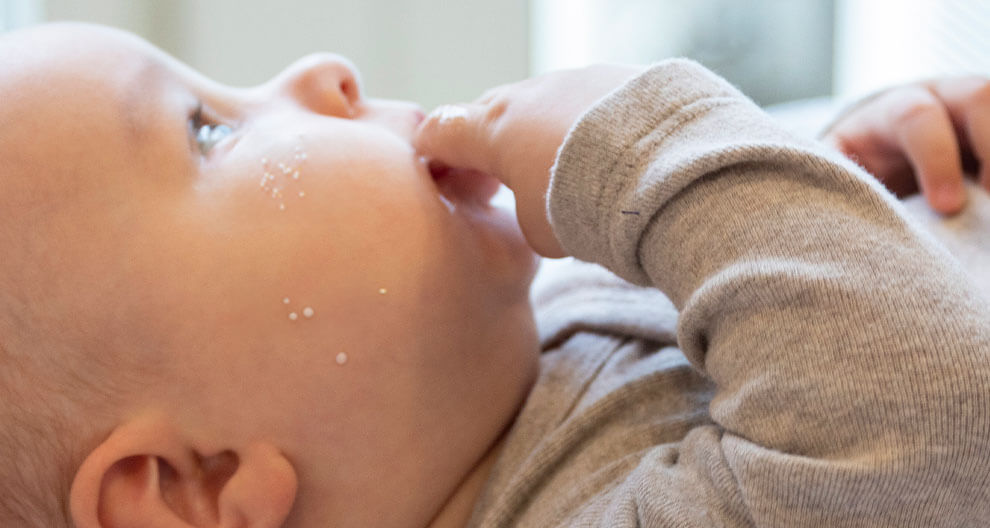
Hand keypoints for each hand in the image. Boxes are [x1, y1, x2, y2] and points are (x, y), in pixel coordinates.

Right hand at [413, 64, 643, 257]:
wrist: (664, 166)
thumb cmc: (589, 204)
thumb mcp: (540, 233)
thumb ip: (521, 218)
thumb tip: (534, 212)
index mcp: (494, 131)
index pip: (441, 130)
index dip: (431, 152)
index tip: (432, 170)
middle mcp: (527, 96)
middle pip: (486, 112)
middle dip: (483, 142)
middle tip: (491, 177)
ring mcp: (570, 80)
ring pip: (537, 105)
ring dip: (535, 132)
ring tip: (553, 168)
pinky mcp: (613, 76)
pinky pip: (581, 100)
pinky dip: (578, 124)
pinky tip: (598, 153)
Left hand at [823, 76, 989, 214]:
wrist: (874, 167)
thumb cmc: (850, 175)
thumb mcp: (833, 174)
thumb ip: (834, 179)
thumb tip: (825, 211)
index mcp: (889, 112)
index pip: (916, 115)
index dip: (935, 158)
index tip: (945, 208)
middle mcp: (940, 100)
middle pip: (979, 96)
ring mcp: (973, 117)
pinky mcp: (988, 137)